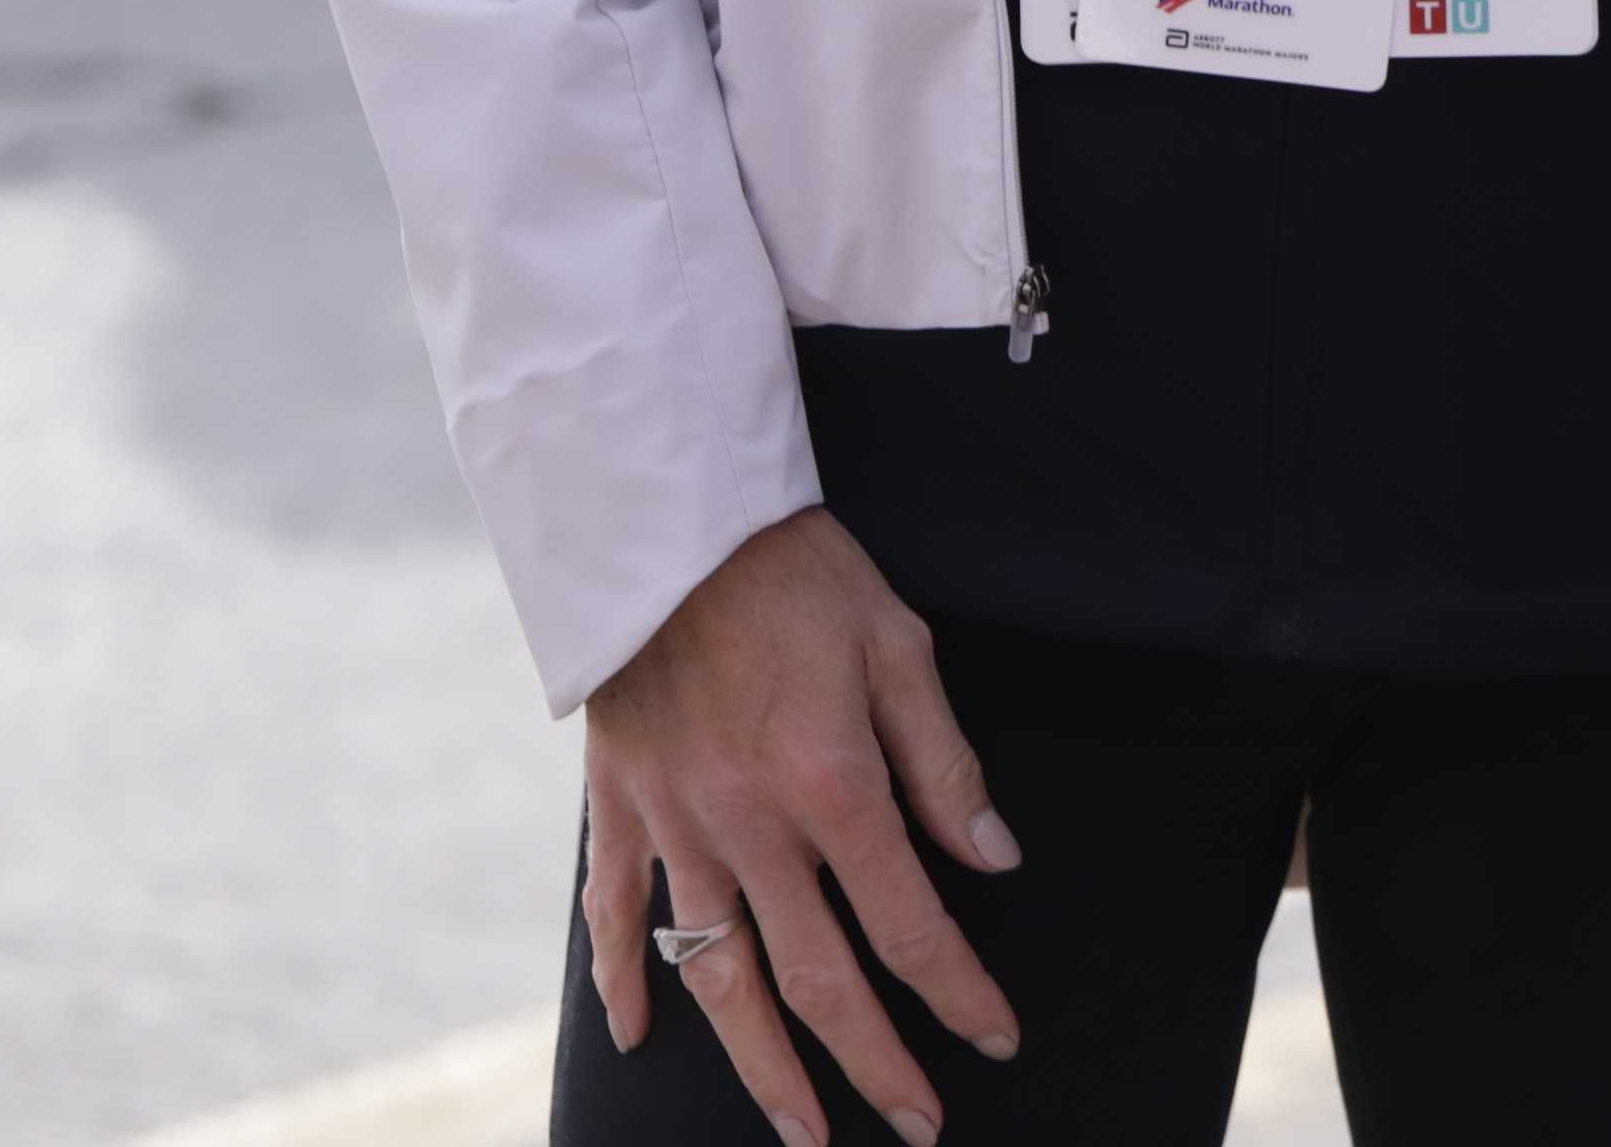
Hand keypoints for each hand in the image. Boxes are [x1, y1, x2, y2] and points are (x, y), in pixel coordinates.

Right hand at [578, 509, 1025, 1146]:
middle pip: (822, 982)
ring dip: (764, 1067)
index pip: (912, 926)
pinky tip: (638, 1039)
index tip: (996, 1040)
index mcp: (835, 789)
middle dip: (876, 1067)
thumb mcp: (900, 646)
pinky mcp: (620, 809)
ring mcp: (678, 828)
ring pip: (720, 980)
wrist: (667, 524)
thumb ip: (944, 765)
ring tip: (800, 1131)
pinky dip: (623, 983)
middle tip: (918, 1125)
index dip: (960, 994)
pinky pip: (614, 916)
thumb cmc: (797, 574)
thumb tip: (994, 859)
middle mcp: (754, 830)